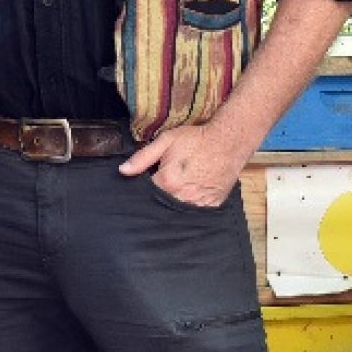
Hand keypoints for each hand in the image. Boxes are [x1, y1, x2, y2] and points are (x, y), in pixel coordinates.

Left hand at [118, 122, 252, 206]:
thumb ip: (142, 158)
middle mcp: (182, 197)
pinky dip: (190, 205)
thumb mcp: (165, 141)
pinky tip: (191, 192)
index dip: (143, 187)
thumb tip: (122, 171)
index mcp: (167, 183)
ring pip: (178, 210)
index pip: (145, 194)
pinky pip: (195, 211)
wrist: (228, 142)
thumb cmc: (195, 140)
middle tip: (165, 182)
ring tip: (178, 187)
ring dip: (174, 202)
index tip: (147, 179)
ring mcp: (198, 204)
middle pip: (161, 204)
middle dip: (157, 197)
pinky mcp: (211, 206)